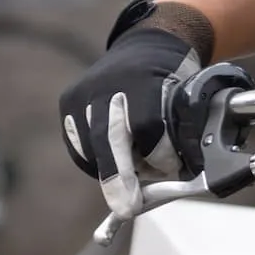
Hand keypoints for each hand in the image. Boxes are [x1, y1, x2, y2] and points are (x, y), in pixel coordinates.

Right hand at [59, 0, 209, 219]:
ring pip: (91, 147)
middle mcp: (108, 84)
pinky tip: (114, 160)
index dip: (159, 153)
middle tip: (128, 208)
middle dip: (118, 179)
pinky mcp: (68, 103)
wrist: (147, 46)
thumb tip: (171, 180)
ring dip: (112, 170)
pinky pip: (79, 146)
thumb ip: (177, 136)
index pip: (146, 125)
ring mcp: (83, 93)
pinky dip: (96, 162)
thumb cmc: (174, 81)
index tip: (172, 170)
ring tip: (135, 168)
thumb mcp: (186, 101)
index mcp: (144, 78)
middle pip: (108, 139)